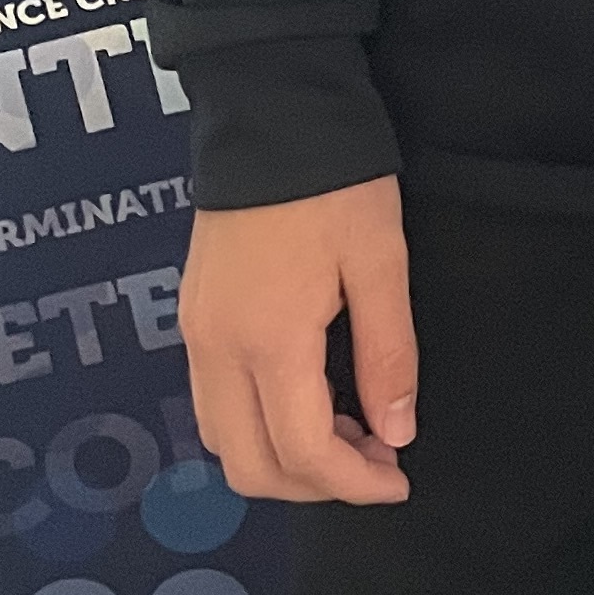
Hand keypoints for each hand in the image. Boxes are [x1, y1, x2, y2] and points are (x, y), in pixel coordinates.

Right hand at [179, 174, 415, 504]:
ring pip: (223, 441)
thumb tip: (396, 435)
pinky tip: (310, 397)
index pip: (302, 452)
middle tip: (376, 460)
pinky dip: (259, 424)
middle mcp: (217, 350)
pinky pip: (215, 403)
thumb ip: (388, 353)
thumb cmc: (336, 182)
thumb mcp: (381, 261)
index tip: (399, 481)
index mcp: (268, 340)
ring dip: (283, 459)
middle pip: (249, 466)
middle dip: (315, 486)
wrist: (270, 108)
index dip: (353, 484)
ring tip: (349, 430)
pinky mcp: (193, 315)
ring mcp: (196, 334)